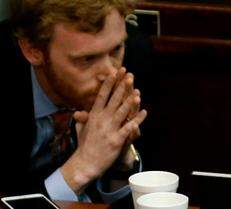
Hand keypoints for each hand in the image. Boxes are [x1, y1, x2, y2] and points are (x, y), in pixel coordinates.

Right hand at [61, 68, 147, 192]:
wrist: (85, 164)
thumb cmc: (84, 146)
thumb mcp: (82, 129)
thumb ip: (83, 119)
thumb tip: (78, 112)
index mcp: (94, 116)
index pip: (102, 96)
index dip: (109, 83)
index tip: (115, 72)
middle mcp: (101, 120)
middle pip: (114, 100)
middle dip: (122, 87)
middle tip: (129, 75)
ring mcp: (109, 130)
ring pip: (122, 112)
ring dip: (130, 102)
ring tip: (138, 92)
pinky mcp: (116, 140)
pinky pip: (128, 128)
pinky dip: (137, 120)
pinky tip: (144, 113)